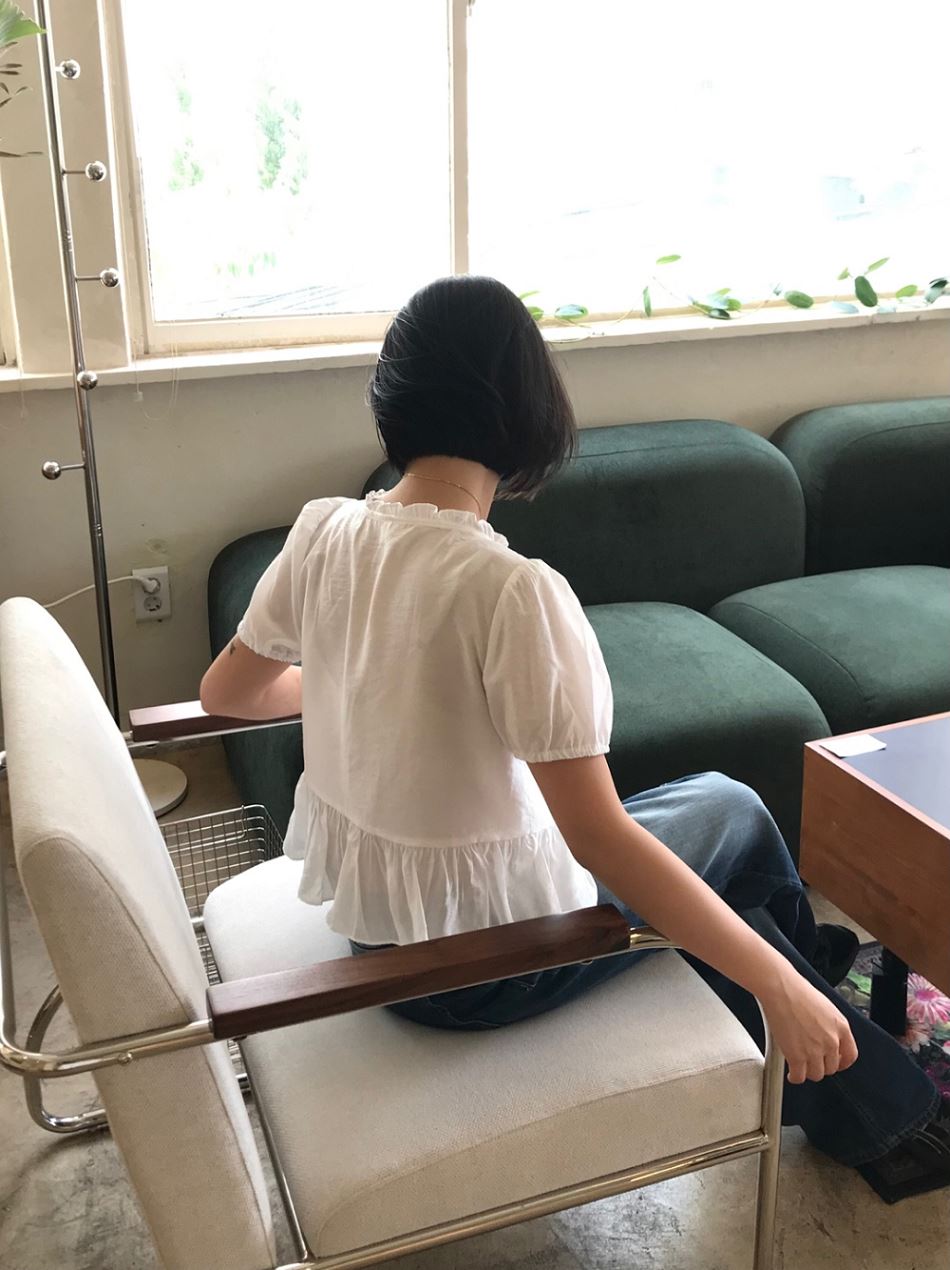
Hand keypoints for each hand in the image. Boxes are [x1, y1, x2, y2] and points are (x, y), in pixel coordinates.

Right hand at [760, 964, 858, 1083]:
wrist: (780, 989)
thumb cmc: (797, 991)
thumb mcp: (826, 1007)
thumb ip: (830, 1026)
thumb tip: (827, 1036)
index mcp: (841, 1028)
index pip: (850, 1056)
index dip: (842, 1063)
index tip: (836, 1063)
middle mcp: (831, 1041)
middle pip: (831, 1067)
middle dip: (821, 1065)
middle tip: (811, 1060)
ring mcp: (814, 1050)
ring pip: (816, 1074)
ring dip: (808, 1071)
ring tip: (800, 1066)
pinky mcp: (797, 1056)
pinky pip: (799, 1076)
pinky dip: (795, 1077)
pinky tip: (791, 1073)